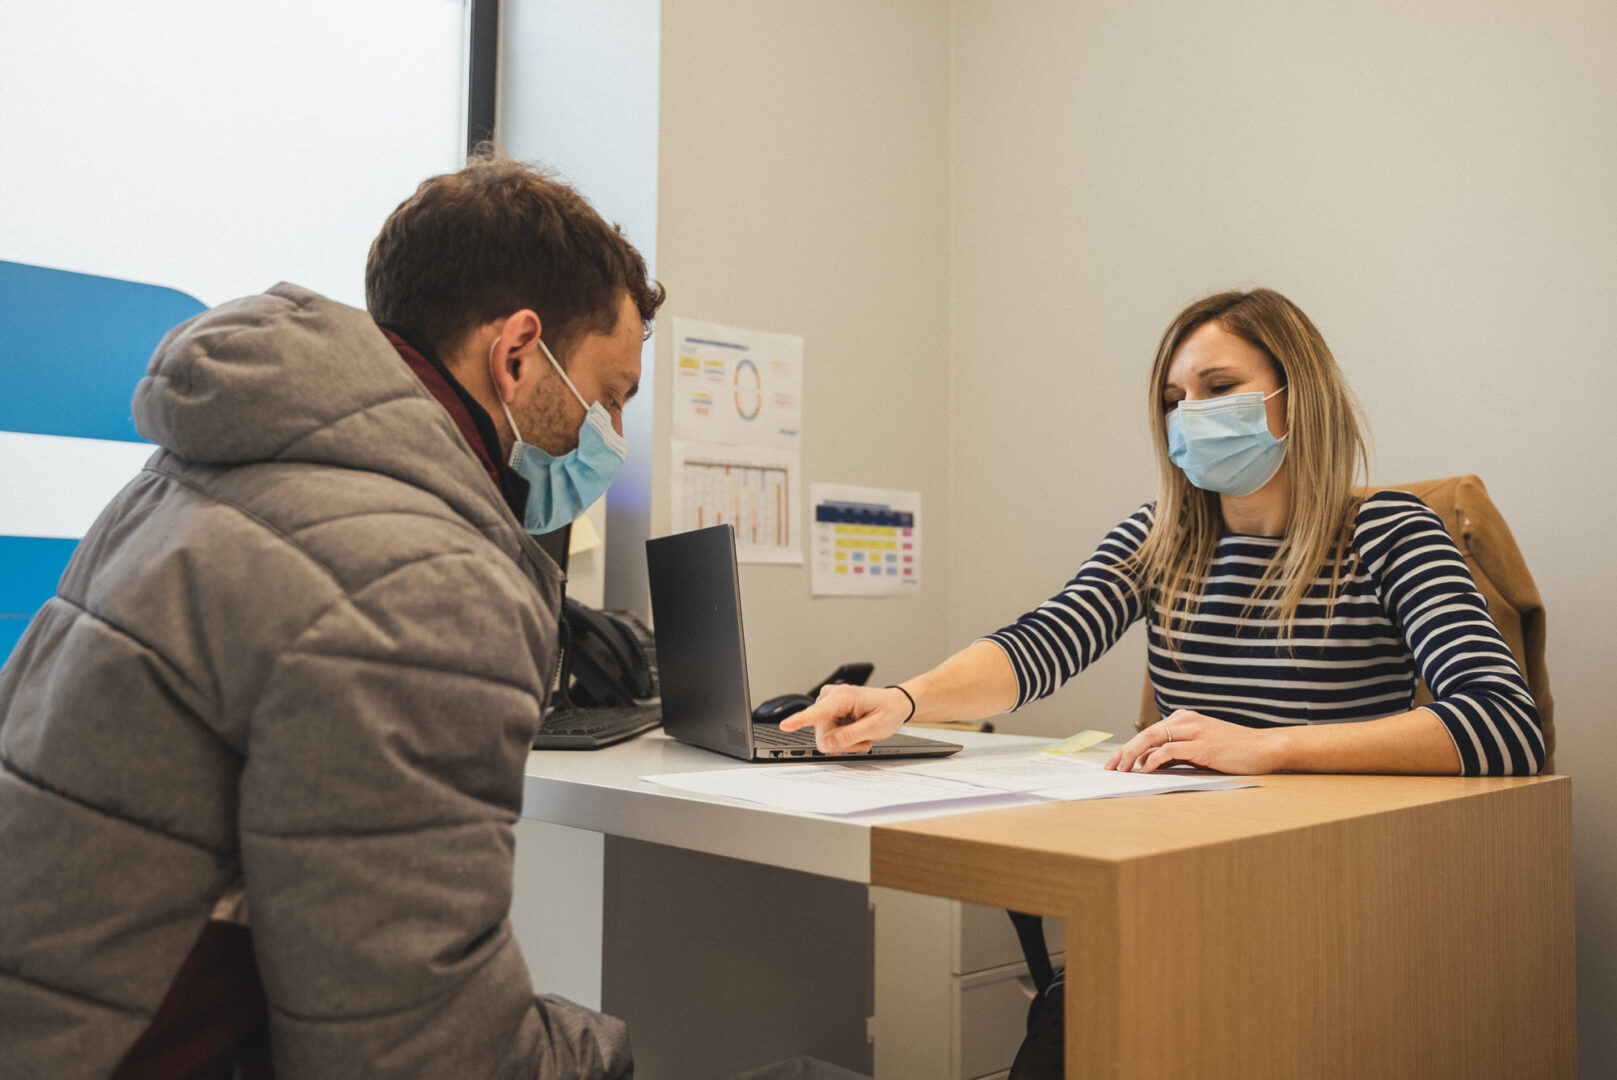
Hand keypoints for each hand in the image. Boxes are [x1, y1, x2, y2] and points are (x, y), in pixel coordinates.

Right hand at [778, 683, 911, 753]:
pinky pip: (827, 735)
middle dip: (842, 743)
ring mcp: (827, 704)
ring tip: (861, 734)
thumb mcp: (874, 728)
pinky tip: (855, 732)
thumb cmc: (888, 711)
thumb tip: (827, 744)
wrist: (894, 704)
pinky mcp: (826, 712)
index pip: (817, 712)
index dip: (799, 720)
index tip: (785, 725)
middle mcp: (830, 697)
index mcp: (842, 697)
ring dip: (844, 742)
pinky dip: (843, 739)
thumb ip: (849, 736)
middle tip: (862, 738)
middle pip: (822, 735)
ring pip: (824, 738)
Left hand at [1104, 709, 1285, 774]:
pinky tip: (1145, 768)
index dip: (1129, 747)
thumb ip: (1177, 754)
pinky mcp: (1202, 745)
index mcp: (1185, 720)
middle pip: (1146, 734)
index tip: (1115, 761)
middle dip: (1124, 751)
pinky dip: (1155, 759)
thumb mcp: (1200, 750)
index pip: (1149, 732)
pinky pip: (1171, 750)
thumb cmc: (1234, 751)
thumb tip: (1151, 764)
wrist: (1264, 748)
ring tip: (1122, 769)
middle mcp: (1187, 721)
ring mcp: (1195, 732)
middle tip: (1110, 767)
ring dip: (1133, 755)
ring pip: (1153, 739)